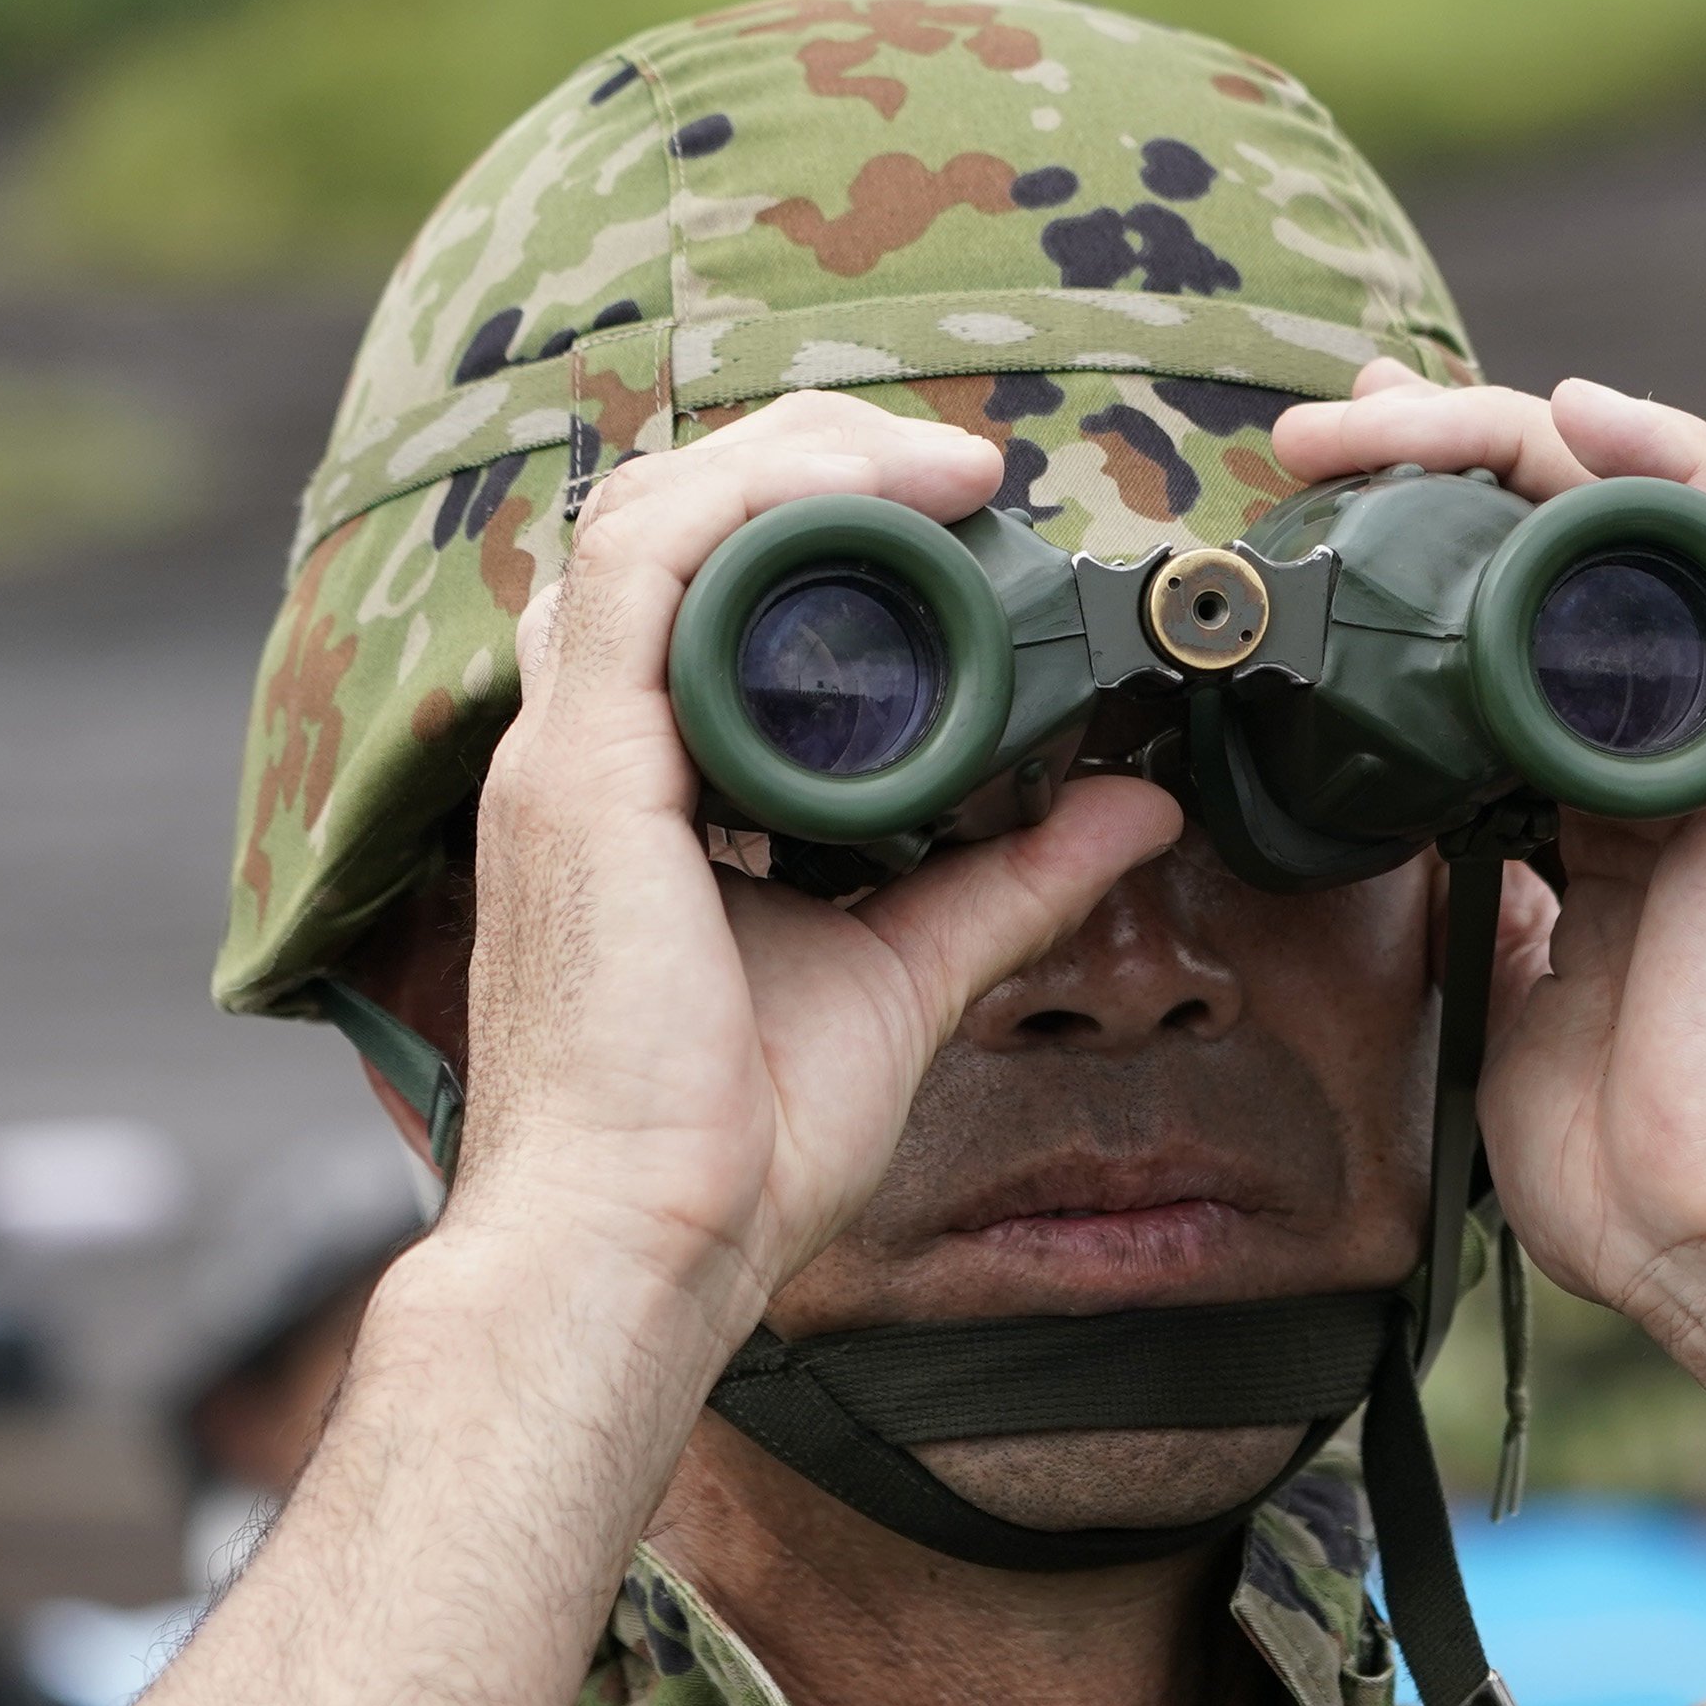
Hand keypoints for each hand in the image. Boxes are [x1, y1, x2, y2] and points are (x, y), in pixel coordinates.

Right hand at [449, 393, 1180, 1333]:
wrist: (647, 1248)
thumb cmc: (737, 1145)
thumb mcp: (908, 971)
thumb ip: (1012, 877)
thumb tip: (1136, 805)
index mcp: (636, 786)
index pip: (697, 588)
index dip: (820, 516)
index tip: (967, 516)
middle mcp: (585, 751)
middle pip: (674, 522)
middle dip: (822, 460)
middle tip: (974, 473)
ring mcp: (568, 755)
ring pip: (655, 513)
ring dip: (804, 458)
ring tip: (947, 468)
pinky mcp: (580, 775)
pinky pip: (648, 564)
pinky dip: (763, 500)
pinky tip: (881, 495)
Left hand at [1270, 368, 1705, 1445]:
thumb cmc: (1626, 1150)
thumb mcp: (1501, 985)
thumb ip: (1469, 892)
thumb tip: (1390, 834)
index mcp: (1601, 796)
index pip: (1511, 613)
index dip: (1418, 535)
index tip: (1310, 502)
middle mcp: (1668, 746)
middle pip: (1564, 539)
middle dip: (1441, 458)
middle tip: (1318, 439)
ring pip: (1641, 519)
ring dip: (1517, 439)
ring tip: (1394, 414)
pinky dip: (1671, 467)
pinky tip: (1582, 413)